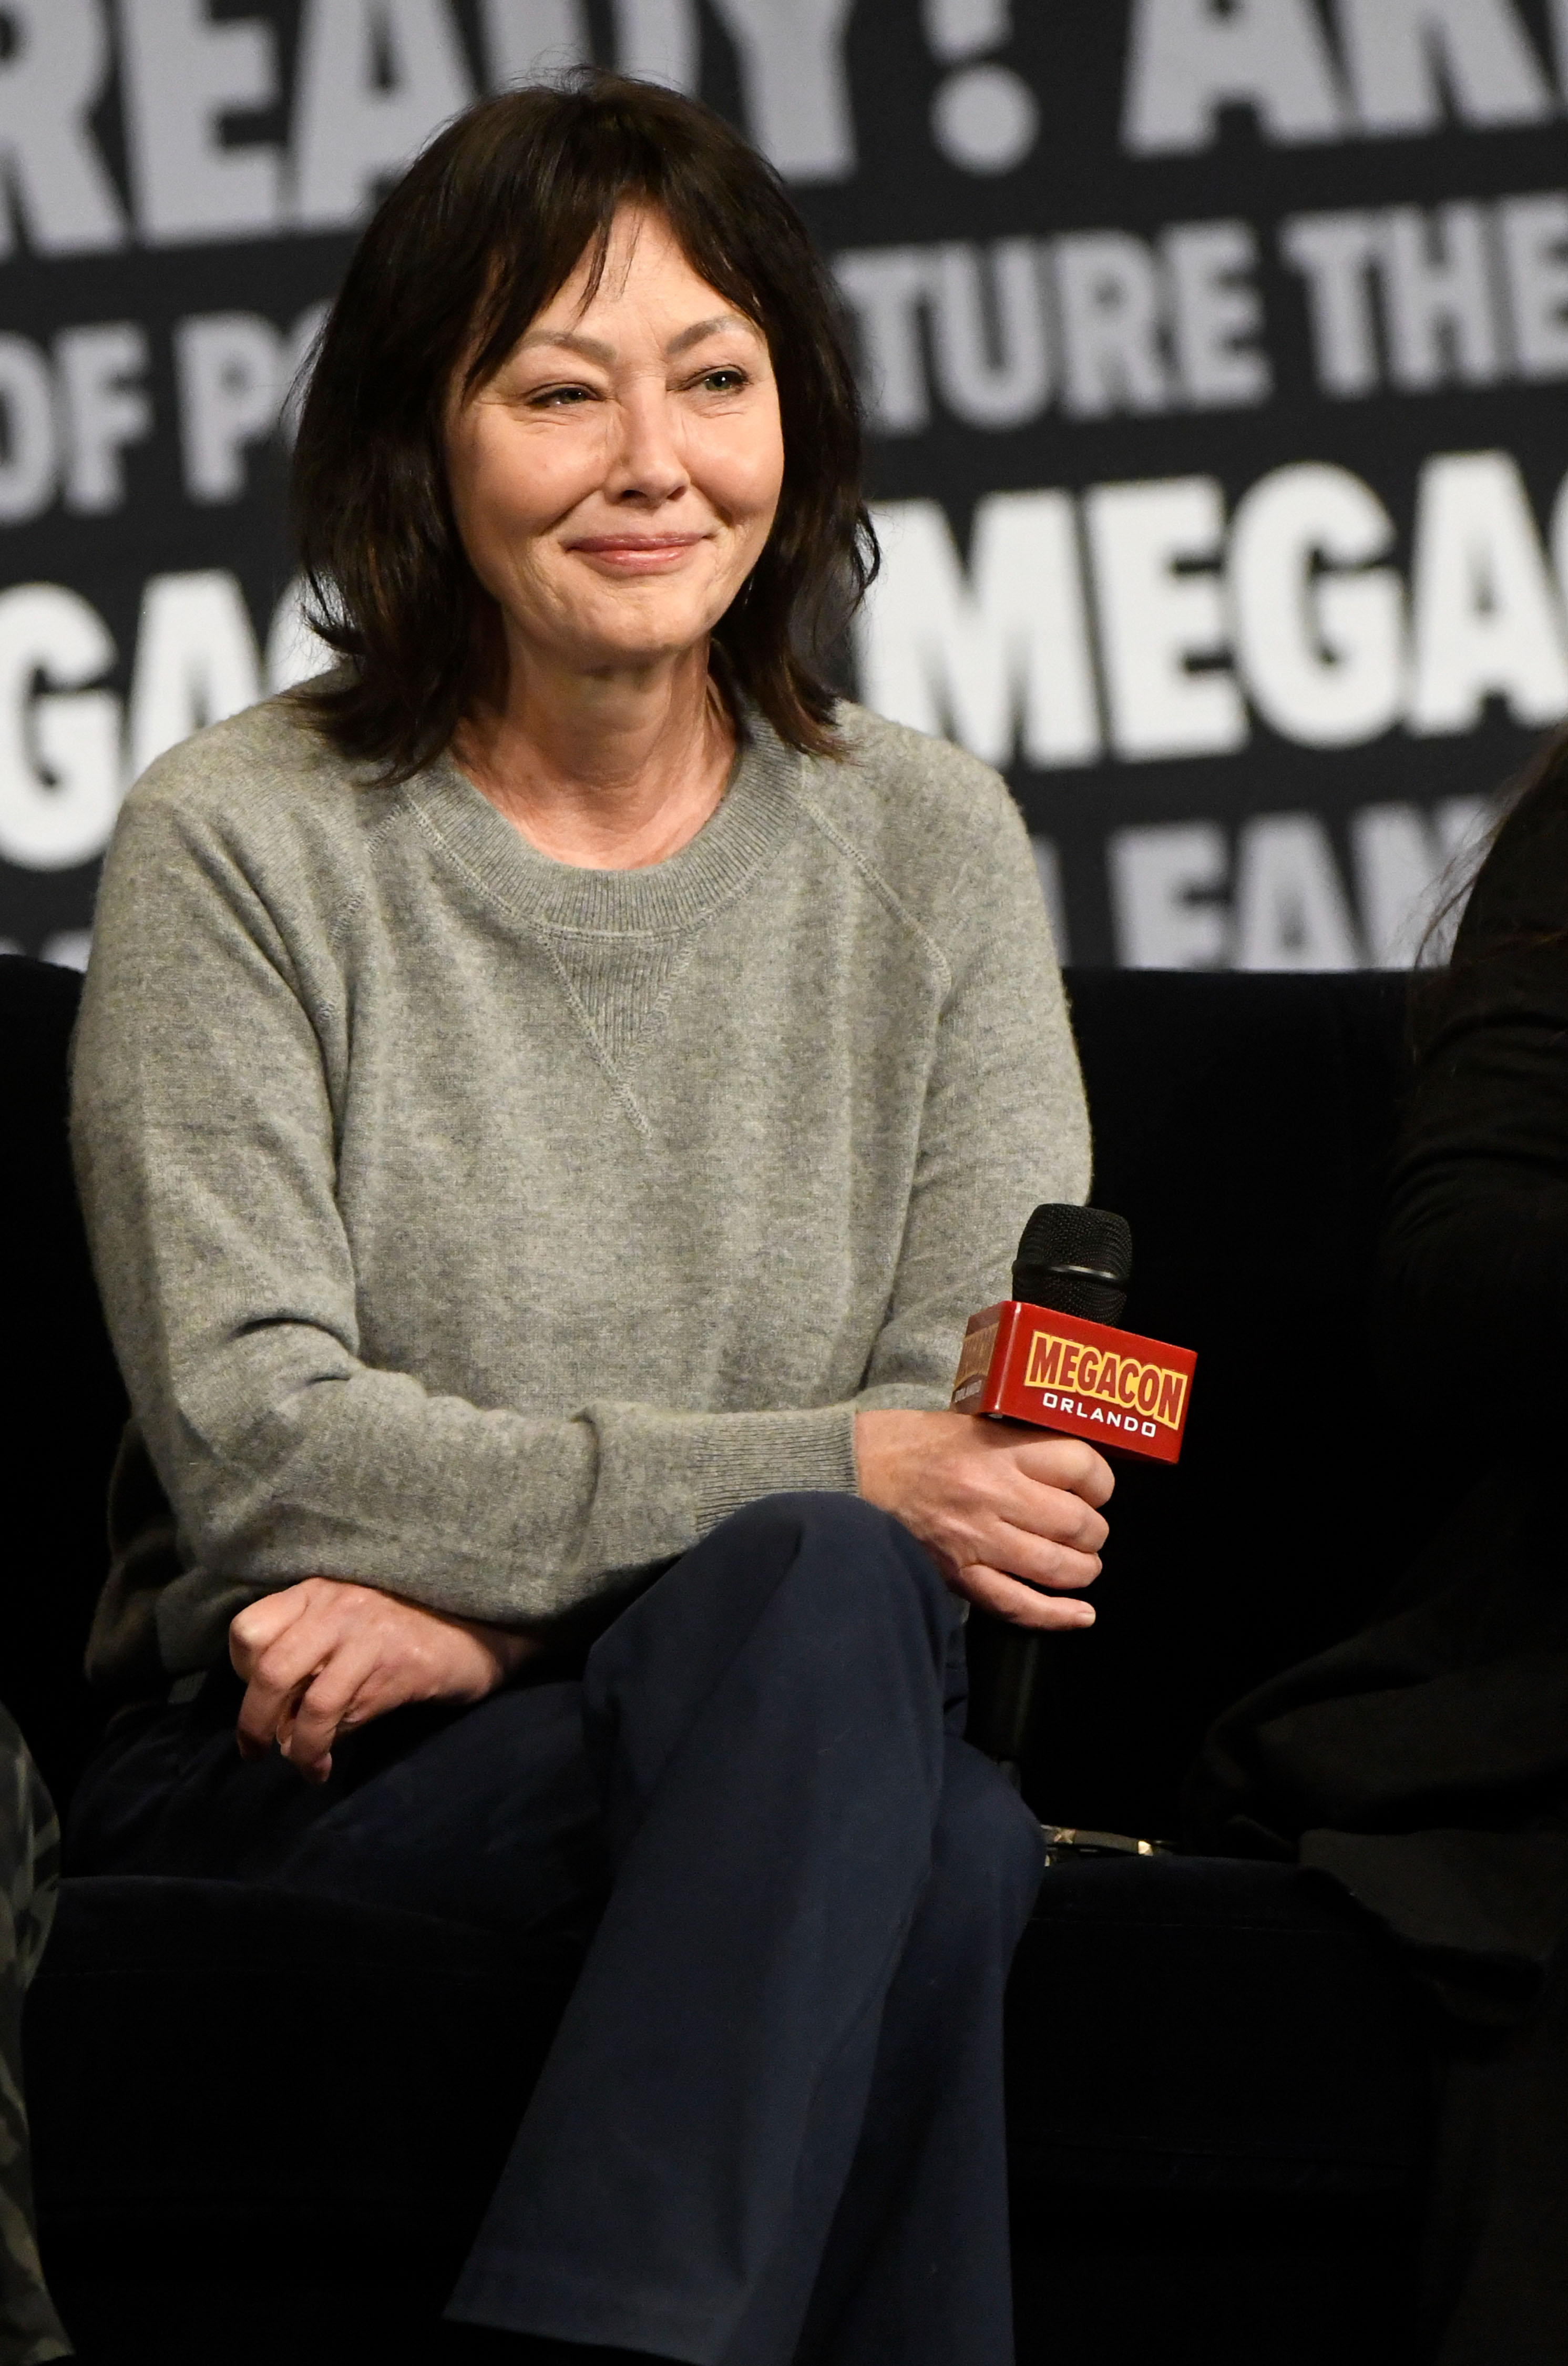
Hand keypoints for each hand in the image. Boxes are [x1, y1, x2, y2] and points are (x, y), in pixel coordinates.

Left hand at [228, 1578, 537, 1784]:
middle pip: (270, 1668)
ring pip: (310, 1701)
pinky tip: (326, 1761)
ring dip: (295, 1746)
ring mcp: (370, 1635)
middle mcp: (338, 1606)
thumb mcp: (347, 1624)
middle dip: (253, 1721)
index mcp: (317, 1591)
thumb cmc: (404, 1629)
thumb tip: (269, 1720)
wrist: (480, 1628)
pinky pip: (348, 1715)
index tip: (258, 1697)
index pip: (249, 1629)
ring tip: (302, 1766)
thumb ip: (306, 1653)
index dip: (240, 1671)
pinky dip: (327, 1746)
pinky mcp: (399, 1665)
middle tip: (253, 1752)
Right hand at [854, 1409, 1112, 1629]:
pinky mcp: (958, 1574)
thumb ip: (1019, 1445)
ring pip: (1056, 1567)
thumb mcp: (971, 1425)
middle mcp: (993, 1495)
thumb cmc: (911, 1444)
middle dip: (1094, 1533)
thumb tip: (1070, 1469)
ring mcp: (976, 1539)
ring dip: (1082, 1570)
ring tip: (1081, 1565)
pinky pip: (1017, 1604)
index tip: (1096, 1489)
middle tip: (1088, 1531)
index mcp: (998, 1451)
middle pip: (1077, 1523)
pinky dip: (1056, 1615)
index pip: (1081, 1465)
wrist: (853, 1470)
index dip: (1101, 1482)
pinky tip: (1081, 1615)